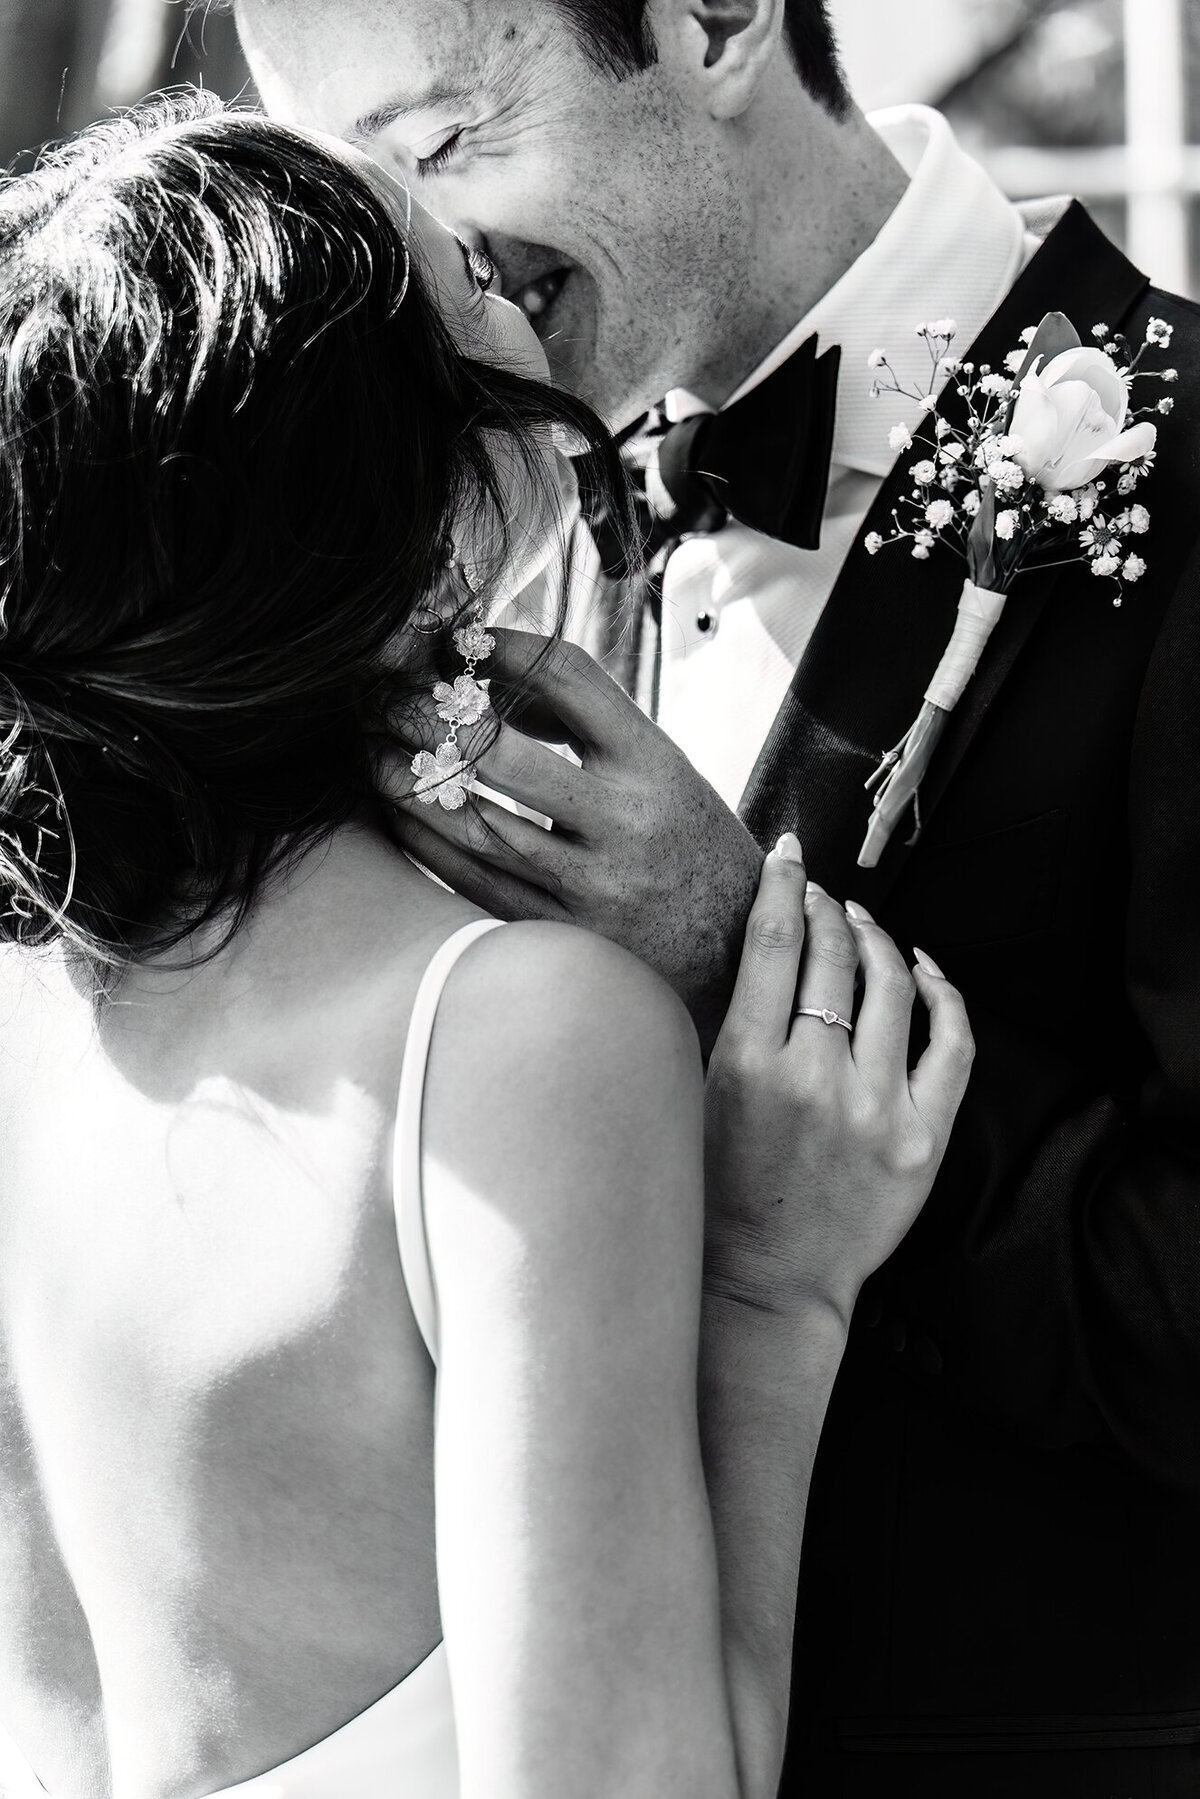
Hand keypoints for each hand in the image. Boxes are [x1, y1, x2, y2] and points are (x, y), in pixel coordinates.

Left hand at [379, 629, 763, 1050]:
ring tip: (367, 748)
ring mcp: (590, 886)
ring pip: (473, 822)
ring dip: (406, 781)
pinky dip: (422, 842)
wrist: (736, 951)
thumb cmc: (686, 843)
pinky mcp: (560, 936)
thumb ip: (590, 726)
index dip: (501, 648)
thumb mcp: (665, 769)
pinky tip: (393, 813)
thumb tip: (492, 677)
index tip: (457, 640)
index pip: (569, 678)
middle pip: (503, 752)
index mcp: (655, 763)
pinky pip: (471, 881)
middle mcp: (625, 821)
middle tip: (383, 691)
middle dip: (429, 716)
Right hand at [704, 835, 973, 1325]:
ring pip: (893, 985)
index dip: (783, 884)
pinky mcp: (924, 1138)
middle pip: (834, 954)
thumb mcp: (698, 1101)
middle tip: (821, 894)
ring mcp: (878, 1107)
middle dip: (828, 908)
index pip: (772, 942)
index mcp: (747, 1064)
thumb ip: (724, 1027)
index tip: (788, 853)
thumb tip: (747, 949)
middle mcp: (816, 1077)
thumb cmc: (718, 1195)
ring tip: (864, 925)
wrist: (768, 1284)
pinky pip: (953, 1043)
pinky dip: (944, 994)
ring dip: (878, 940)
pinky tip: (926, 970)